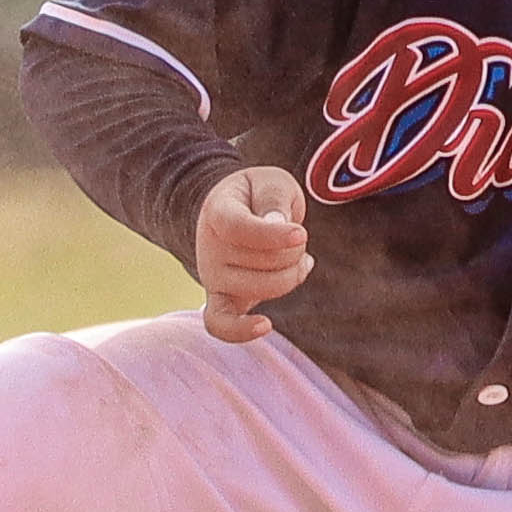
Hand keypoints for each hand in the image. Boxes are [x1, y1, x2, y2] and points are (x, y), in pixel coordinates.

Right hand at [192, 163, 313, 343]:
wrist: (233, 214)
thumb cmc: (257, 196)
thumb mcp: (270, 181)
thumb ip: (274, 197)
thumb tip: (279, 225)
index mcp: (218, 212)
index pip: (241, 229)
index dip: (274, 235)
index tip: (301, 234)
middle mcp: (210, 248)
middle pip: (266, 261)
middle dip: (295, 248)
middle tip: (295, 236)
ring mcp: (213, 277)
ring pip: (266, 288)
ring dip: (293, 274)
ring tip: (297, 258)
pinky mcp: (220, 300)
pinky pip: (220, 325)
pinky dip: (240, 330)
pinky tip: (266, 325)